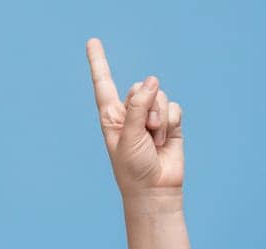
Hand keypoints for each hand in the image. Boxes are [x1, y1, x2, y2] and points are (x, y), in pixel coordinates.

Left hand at [86, 37, 183, 199]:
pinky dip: (171, 123)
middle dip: (146, 106)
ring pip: (160, 96)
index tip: (92, 41)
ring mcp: (150, 116)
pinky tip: (165, 141)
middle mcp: (130, 112)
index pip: (103, 83)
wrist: (154, 190)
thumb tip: (152, 80)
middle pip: (141, 87)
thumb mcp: (128, 136)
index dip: (98, 62)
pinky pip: (174, 107)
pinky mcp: (169, 122)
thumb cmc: (133, 168)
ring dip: (159, 119)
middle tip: (145, 132)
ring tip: (154, 141)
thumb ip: (138, 106)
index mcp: (111, 116)